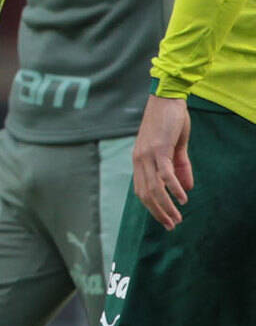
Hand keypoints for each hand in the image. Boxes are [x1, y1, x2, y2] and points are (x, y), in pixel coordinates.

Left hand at [132, 94, 192, 228]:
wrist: (166, 99)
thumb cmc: (169, 121)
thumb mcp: (175, 148)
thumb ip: (180, 168)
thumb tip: (186, 189)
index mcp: (140, 160)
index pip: (141, 190)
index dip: (152, 207)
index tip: (164, 219)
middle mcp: (139, 159)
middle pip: (145, 193)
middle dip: (158, 212)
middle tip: (171, 225)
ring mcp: (147, 155)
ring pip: (154, 187)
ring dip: (166, 206)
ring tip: (177, 218)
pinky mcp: (158, 149)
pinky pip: (165, 174)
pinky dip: (174, 188)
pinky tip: (183, 199)